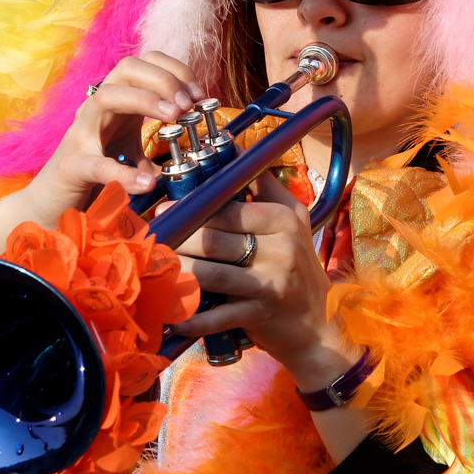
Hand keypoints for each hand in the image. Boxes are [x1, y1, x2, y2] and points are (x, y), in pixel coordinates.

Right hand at [0, 52, 200, 272]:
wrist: (49, 207)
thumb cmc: (92, 178)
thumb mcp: (130, 156)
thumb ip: (156, 150)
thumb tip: (194, 150)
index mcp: (115, 104)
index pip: (145, 63)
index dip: (176, 71)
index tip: (199, 95)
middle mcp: (95, 109)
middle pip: (127, 67)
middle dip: (164, 80)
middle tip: (188, 106)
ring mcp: (80, 134)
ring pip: (107, 96)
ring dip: (146, 100)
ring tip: (174, 118)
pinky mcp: (70, 165)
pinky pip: (97, 163)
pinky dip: (124, 173)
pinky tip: (148, 183)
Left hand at [170, 172, 363, 391]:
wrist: (318, 324)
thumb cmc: (296, 266)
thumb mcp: (292, 221)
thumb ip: (264, 186)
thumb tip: (233, 149)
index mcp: (283, 220)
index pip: (227, 209)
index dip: (192, 209)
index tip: (165, 209)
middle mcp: (281, 249)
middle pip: (214, 240)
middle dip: (178, 240)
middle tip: (154, 239)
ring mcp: (270, 283)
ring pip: (211, 274)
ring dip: (178, 273)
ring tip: (157, 269)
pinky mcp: (260, 314)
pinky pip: (218, 316)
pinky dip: (193, 319)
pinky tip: (173, 319)